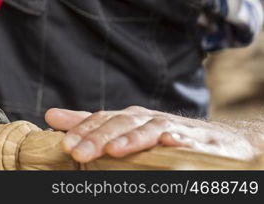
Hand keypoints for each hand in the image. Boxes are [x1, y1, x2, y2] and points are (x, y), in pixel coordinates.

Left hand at [45, 106, 258, 161]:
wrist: (217, 139)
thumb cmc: (163, 134)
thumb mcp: (124, 129)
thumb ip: (90, 124)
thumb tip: (51, 116)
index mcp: (128, 118)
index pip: (101, 120)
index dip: (82, 131)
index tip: (64, 145)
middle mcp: (147, 119)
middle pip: (120, 125)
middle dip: (97, 137)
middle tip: (78, 153)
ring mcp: (173, 128)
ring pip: (149, 130)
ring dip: (131, 139)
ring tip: (113, 150)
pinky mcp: (198, 140)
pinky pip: (187, 139)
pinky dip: (177, 139)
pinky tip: (168, 141)